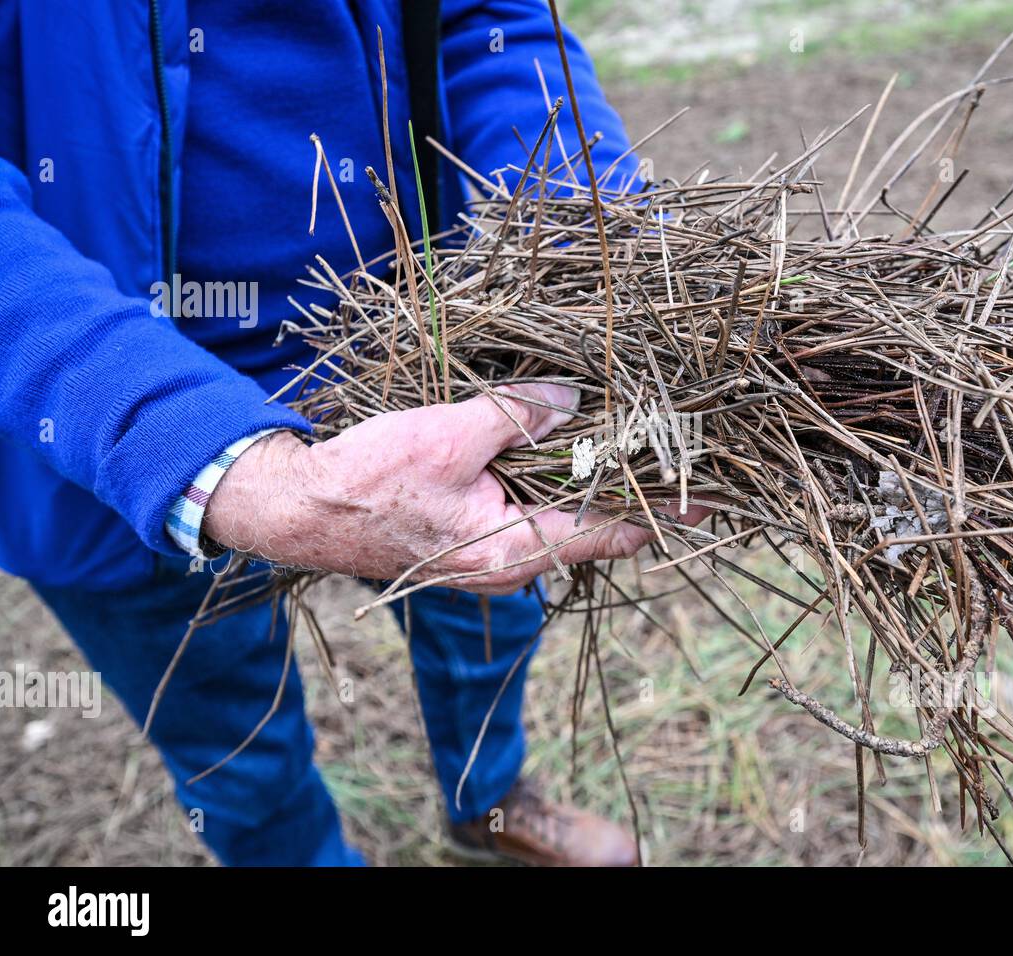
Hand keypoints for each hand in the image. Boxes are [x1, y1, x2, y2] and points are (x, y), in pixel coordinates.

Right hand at [203, 384, 689, 593]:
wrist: (302, 511)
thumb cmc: (371, 478)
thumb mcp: (450, 435)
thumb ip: (517, 416)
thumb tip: (574, 400)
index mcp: (514, 551)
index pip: (613, 531)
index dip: (664, 509)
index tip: (710, 493)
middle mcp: (513, 567)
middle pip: (595, 529)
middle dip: (637, 492)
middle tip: (678, 452)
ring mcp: (494, 558)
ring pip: (566, 521)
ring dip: (596, 485)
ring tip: (638, 447)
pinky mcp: (475, 541)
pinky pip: (536, 515)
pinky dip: (560, 486)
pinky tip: (573, 453)